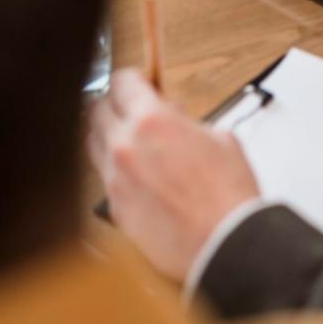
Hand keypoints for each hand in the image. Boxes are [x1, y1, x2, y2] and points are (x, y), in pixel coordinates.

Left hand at [87, 69, 259, 280]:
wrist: (225, 243)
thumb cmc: (229, 195)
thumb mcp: (219, 138)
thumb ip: (185, 121)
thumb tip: (173, 117)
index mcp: (151, 121)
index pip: (121, 82)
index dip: (132, 79)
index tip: (139, 83)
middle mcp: (125, 147)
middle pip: (96, 111)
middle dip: (115, 105)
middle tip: (132, 110)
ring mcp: (115, 180)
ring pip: (93, 144)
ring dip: (109, 137)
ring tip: (133, 143)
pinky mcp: (115, 209)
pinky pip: (105, 180)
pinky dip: (117, 172)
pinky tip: (139, 177)